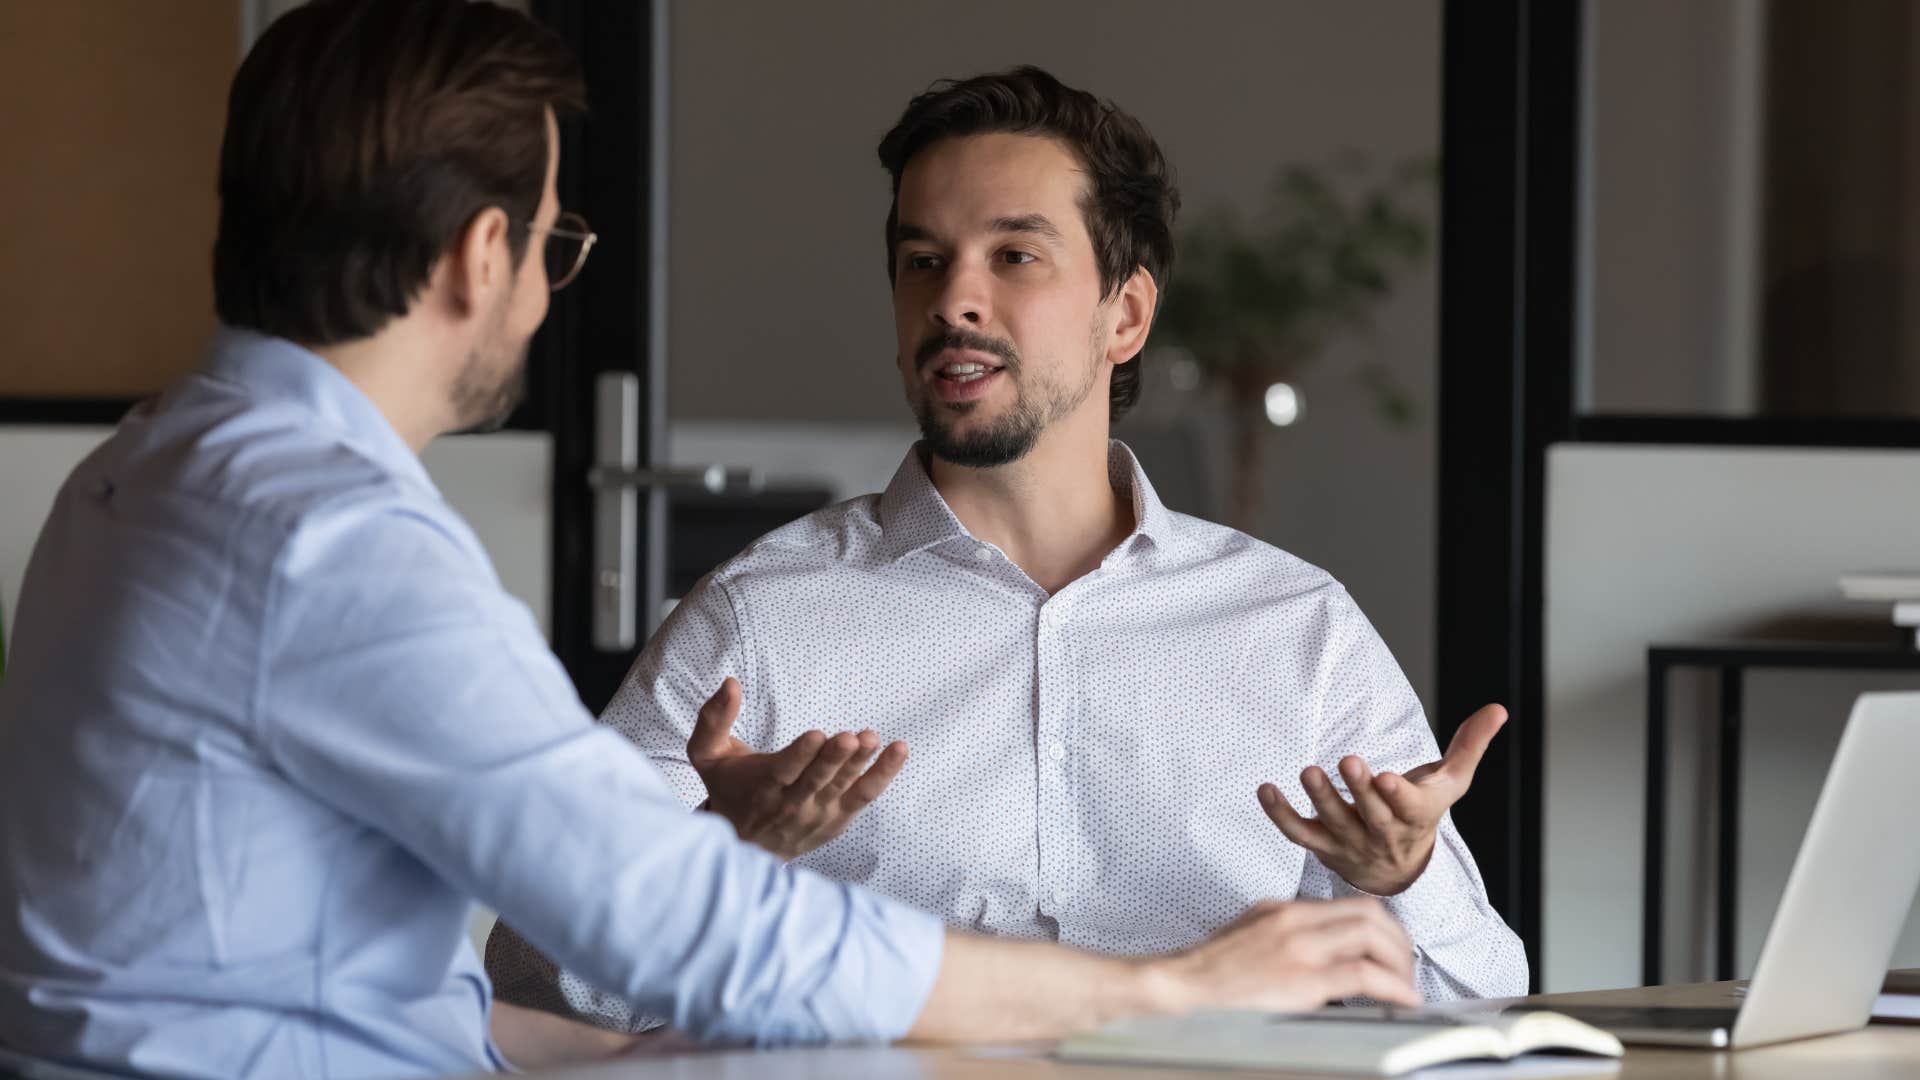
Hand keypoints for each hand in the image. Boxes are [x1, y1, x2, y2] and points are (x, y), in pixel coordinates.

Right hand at [686, 677, 907, 860]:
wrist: (747, 844)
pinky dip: (883, 775)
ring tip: (874, 739)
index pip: (783, 771)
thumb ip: (714, 719)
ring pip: (843, 788)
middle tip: (852, 738)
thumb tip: (730, 682)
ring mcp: (818, 814)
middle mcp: (792, 804)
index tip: (817, 734)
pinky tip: (898, 751)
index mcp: (761, 786)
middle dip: (834, 759)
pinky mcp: (839, 818)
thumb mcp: (707, 755)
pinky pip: (864, 796)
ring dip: (861, 764)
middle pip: (817, 781)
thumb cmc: (728, 788)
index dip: (801, 755)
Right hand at [1154, 897, 1419, 1009]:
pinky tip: (1402, 1000)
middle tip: (1406, 968)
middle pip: (1370, 913)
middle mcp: (1294, 920)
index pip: (1350, 905)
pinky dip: (1393, 987)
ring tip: (1406, 986)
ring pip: (1373, 936)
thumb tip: (1316, 954)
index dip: (1383, 927)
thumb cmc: (1207, 974)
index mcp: (1282, 910)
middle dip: (1399, 942)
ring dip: (1401, 963)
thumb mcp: (1247, 938)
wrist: (1177, 987)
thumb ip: (1283, 937)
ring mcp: (1299, 947)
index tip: (1391, 950)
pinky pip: (1364, 975)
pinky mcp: (1302, 979)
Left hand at [1257, 704, 1506, 895]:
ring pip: (1334, 824)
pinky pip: (1299, 833)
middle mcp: (1383, 834)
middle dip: (1360, 790)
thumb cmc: (1423, 814)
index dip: (1399, 796)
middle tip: (1348, 762)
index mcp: (1416, 817)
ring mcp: (1351, 843)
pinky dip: (1280, 814)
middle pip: (1372, 815)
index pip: (1411, 809)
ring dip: (1321, 799)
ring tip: (1308, 772)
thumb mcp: (1451, 782)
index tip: (1388, 777)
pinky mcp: (1323, 846)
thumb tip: (1498, 708)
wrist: (1399, 872)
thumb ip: (1471, 745)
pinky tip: (1266, 789)